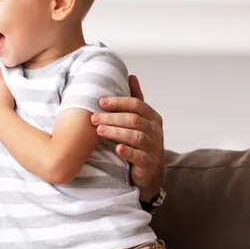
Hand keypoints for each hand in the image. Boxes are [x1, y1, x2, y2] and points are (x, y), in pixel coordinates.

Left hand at [90, 75, 164, 199]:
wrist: (149, 173)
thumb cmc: (141, 143)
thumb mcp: (140, 120)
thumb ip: (135, 100)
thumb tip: (131, 76)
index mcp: (153, 118)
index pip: (137, 104)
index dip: (118, 102)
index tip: (100, 101)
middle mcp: (156, 131)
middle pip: (134, 119)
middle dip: (112, 117)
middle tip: (93, 117)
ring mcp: (154, 148)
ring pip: (136, 136)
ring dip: (116, 132)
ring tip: (99, 130)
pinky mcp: (149, 164)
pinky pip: (139, 156)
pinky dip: (128, 152)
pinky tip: (117, 148)